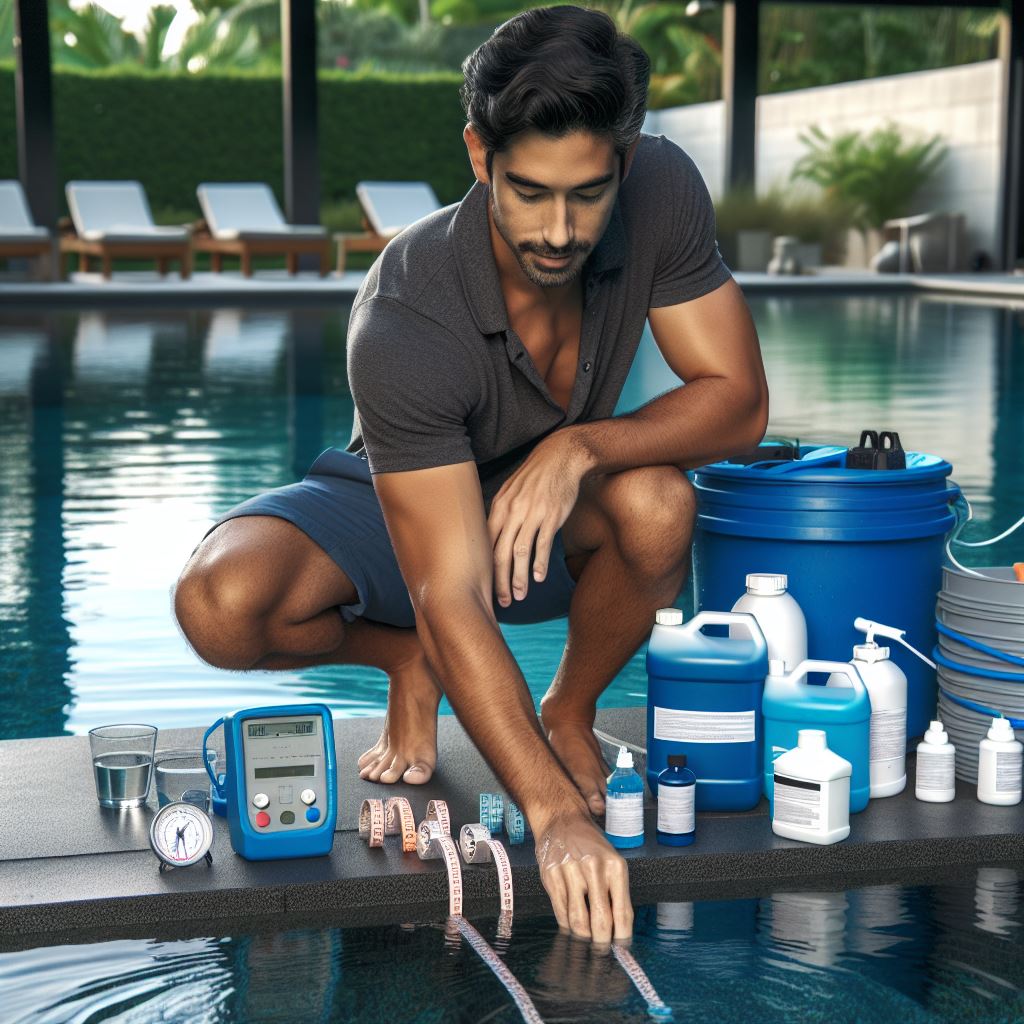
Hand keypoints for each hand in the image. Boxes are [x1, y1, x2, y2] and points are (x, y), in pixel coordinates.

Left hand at [487, 430, 590, 606]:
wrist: (559, 458)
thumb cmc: (534, 478)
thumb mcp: (510, 492)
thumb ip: (500, 515)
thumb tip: (491, 539)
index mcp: (499, 507)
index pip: (487, 544)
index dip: (485, 569)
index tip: (485, 588)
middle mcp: (512, 512)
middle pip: (501, 553)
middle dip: (499, 581)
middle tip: (502, 601)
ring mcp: (532, 514)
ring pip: (521, 552)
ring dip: (519, 577)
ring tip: (520, 596)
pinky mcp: (552, 516)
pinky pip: (543, 544)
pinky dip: (540, 563)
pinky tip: (538, 577)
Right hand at [535, 810, 632, 942]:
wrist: (561, 819)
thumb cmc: (590, 844)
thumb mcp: (611, 862)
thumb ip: (616, 894)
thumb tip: (618, 931)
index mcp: (615, 866)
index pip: (622, 913)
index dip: (622, 937)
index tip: (621, 950)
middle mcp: (594, 868)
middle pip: (601, 921)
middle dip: (602, 943)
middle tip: (602, 952)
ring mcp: (570, 871)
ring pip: (578, 920)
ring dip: (583, 937)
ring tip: (586, 943)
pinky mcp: (551, 875)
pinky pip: (560, 911)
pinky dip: (566, 924)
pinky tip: (570, 926)